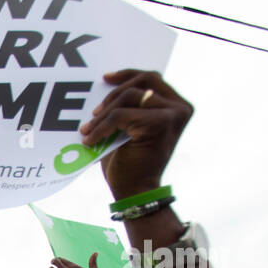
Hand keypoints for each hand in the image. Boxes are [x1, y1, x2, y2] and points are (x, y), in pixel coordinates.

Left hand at [80, 70, 192, 199]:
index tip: (105, 79)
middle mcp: (180, 107)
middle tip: (93, 113)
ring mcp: (173, 114)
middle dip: (113, 95)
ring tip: (87, 130)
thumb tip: (103, 89)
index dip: (127, 75)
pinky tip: (90, 139)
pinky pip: (122, 115)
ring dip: (104, 114)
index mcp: (176, 105)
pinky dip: (102, 126)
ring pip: (130, 97)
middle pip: (142, 82)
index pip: (151, 78)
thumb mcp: (128, 130)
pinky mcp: (161, 124)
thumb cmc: (129, 164)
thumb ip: (127, 108)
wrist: (135, 192)